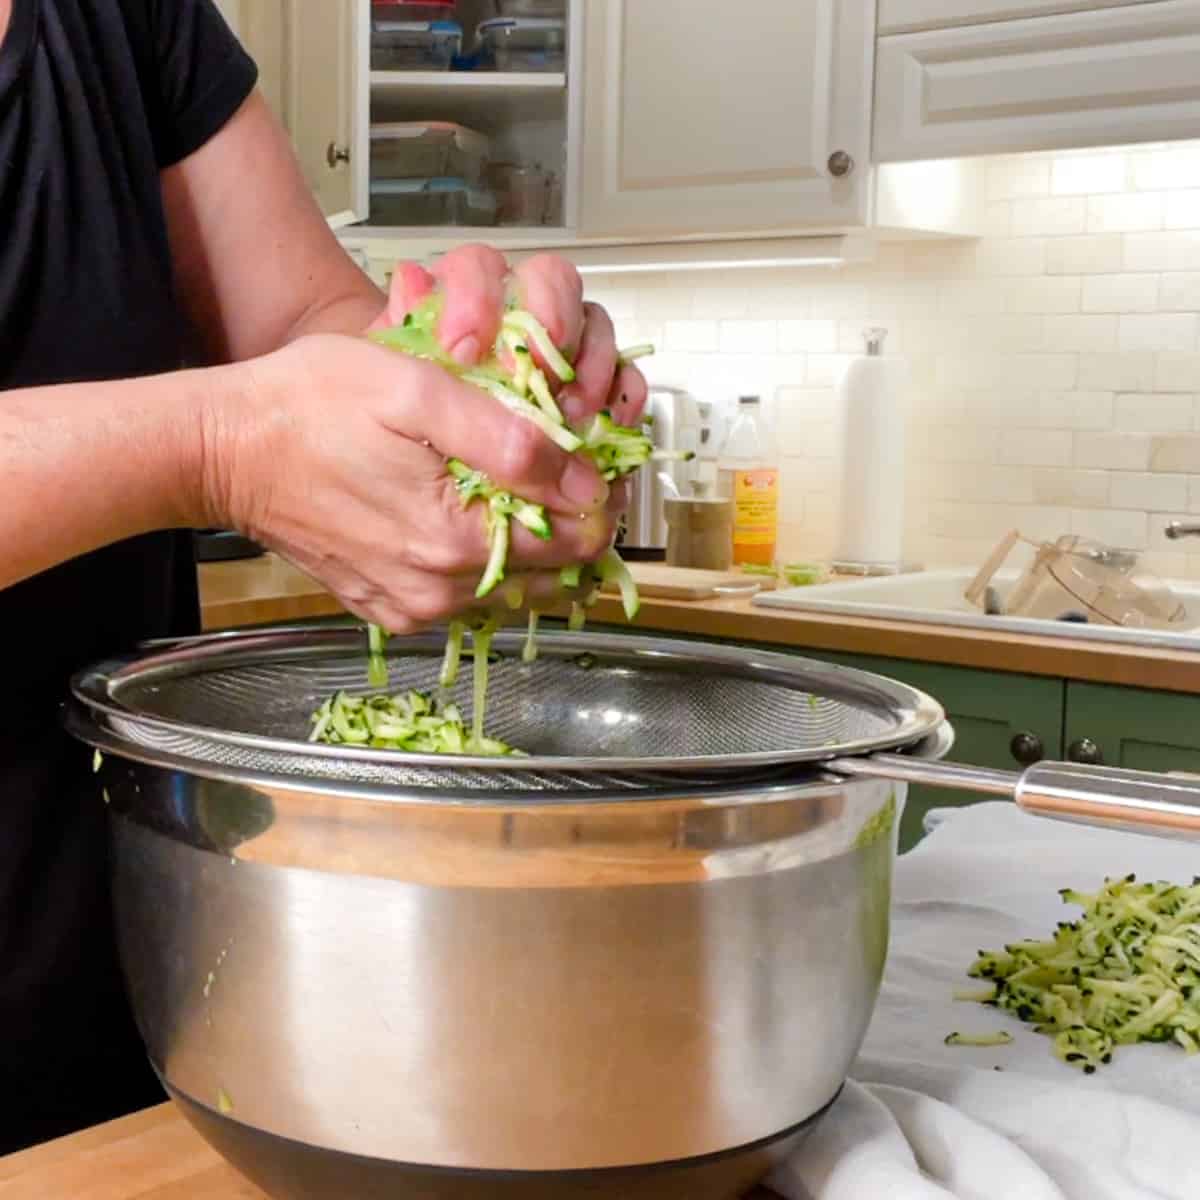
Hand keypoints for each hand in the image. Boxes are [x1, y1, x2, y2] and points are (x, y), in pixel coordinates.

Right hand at [207, 334, 615, 632]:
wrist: (222, 450)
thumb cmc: (307, 405)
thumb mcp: (416, 391)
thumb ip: (509, 440)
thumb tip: (584, 482)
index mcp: (453, 541)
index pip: (579, 543)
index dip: (597, 496)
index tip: (588, 458)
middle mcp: (437, 591)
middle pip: (550, 569)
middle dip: (564, 518)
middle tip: (548, 461)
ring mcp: (411, 606)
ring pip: (508, 582)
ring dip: (522, 537)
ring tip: (498, 479)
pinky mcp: (386, 607)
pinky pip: (462, 591)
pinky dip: (478, 554)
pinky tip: (456, 507)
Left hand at [372, 245, 648, 425]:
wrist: (409, 468)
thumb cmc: (398, 423)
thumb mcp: (382, 376)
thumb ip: (401, 327)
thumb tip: (414, 281)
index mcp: (461, 304)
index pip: (479, 267)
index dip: (478, 296)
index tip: (464, 347)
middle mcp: (514, 320)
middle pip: (553, 281)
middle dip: (552, 319)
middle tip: (536, 369)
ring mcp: (556, 356)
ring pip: (594, 326)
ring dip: (591, 364)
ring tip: (570, 412)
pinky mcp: (587, 396)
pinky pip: (623, 379)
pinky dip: (624, 398)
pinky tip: (608, 423)